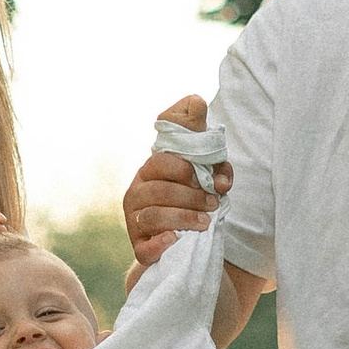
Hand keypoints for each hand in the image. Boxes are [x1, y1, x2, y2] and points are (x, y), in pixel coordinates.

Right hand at [123, 91, 230, 273]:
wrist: (186, 241)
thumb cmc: (194, 196)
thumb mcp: (202, 166)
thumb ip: (201, 136)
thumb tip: (196, 100)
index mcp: (150, 171)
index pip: (161, 163)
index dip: (186, 170)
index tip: (209, 180)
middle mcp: (136, 194)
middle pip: (159, 191)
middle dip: (191, 196)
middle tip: (214, 204)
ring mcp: (135, 222)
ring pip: (153, 217)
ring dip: (184, 217)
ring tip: (206, 223)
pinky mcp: (139, 248)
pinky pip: (144, 248)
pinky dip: (161, 244)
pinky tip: (177, 240)